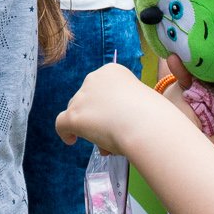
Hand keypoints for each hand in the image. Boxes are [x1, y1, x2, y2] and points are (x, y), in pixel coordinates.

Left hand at [54, 62, 192, 156]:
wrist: (147, 124)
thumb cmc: (152, 116)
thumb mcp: (139, 102)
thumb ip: (122, 108)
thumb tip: (108, 126)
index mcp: (112, 71)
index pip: (101, 89)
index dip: (106, 104)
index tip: (118, 117)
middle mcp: (93, 79)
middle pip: (87, 100)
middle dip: (96, 116)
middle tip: (111, 134)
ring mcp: (82, 97)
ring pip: (77, 112)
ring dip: (88, 127)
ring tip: (106, 143)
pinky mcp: (74, 115)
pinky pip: (61, 123)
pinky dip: (65, 132)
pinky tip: (71, 140)